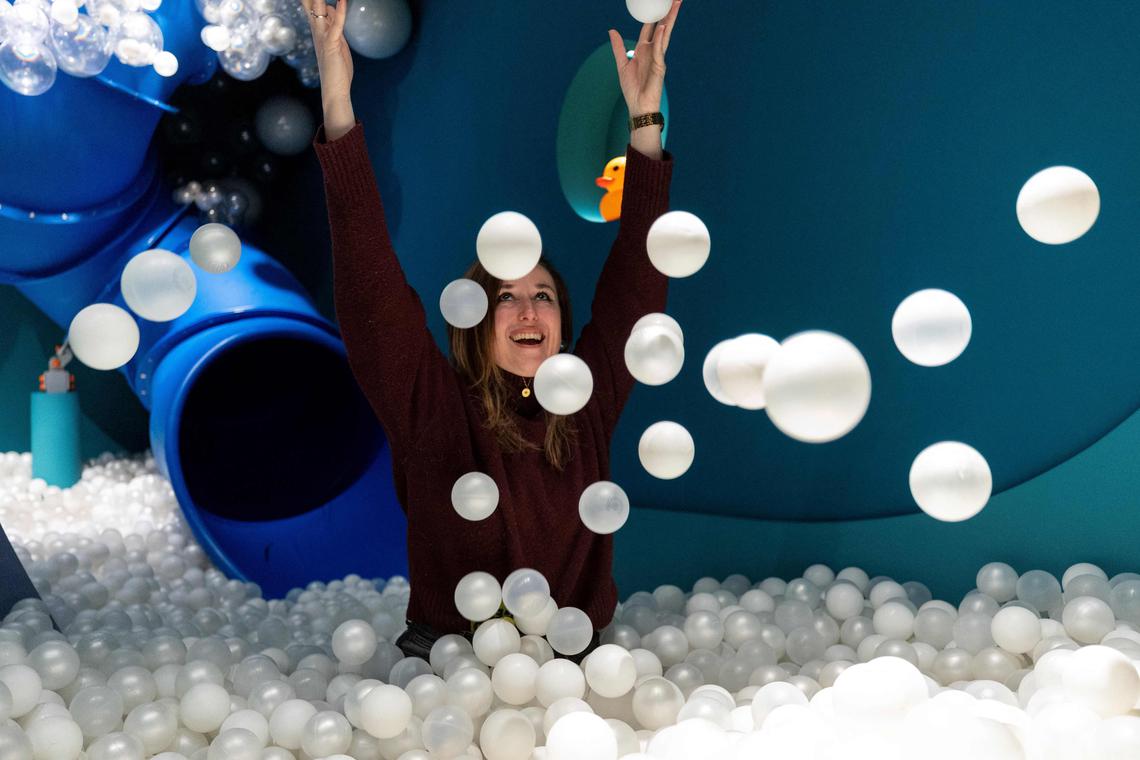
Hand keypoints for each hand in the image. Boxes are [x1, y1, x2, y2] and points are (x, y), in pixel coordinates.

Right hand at [300, 0, 353, 120]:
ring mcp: (324, 38)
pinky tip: (342, 1)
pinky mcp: (332, 45)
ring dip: (320, 0)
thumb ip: (334, 25)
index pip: (311, 5)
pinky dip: (340, 12)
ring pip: (319, 11)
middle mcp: (318, 32)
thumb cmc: (337, 69)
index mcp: (319, 31)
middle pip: (310, 4)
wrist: (335, 90)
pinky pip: (336, 25)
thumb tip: (331, 8)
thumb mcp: (337, 42)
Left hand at [608, 0, 681, 115]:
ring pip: (664, 34)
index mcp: (644, 50)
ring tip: (675, 5)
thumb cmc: (632, 89)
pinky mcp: (659, 66)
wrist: (638, 106)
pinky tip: (662, 27)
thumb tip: (612, 30)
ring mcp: (658, 58)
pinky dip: (660, 38)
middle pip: (661, 27)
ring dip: (669, 19)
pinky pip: (659, 49)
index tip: (657, 2)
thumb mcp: (621, 64)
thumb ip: (618, 47)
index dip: (653, 15)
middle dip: (667, 13)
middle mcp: (653, 51)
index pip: (649, 28)